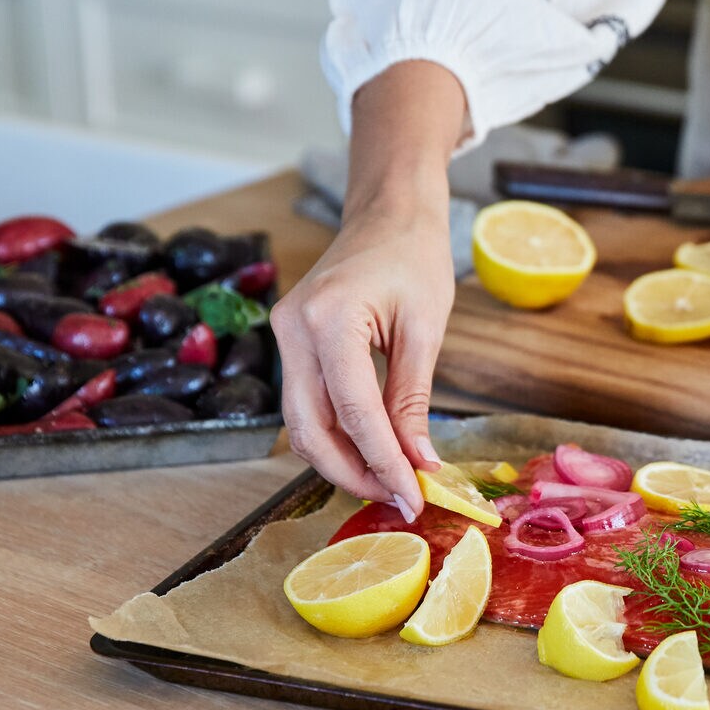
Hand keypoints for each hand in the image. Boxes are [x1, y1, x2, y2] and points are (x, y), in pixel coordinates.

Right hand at [271, 60, 467, 519]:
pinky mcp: (291, 341)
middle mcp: (292, 329)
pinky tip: (370, 452)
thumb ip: (413, 399)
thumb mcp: (426, 328)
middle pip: (310, 428)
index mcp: (328, 318)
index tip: (414, 496)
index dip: (383, 462)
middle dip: (353, 473)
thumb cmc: (414, 254)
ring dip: (342, 460)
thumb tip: (418, 463)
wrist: (388, 209)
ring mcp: (284, 335)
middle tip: (399, 499)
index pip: (352, 412)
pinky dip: (336, 434)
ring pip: (301, 423)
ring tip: (389, 482)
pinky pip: (306, 402)